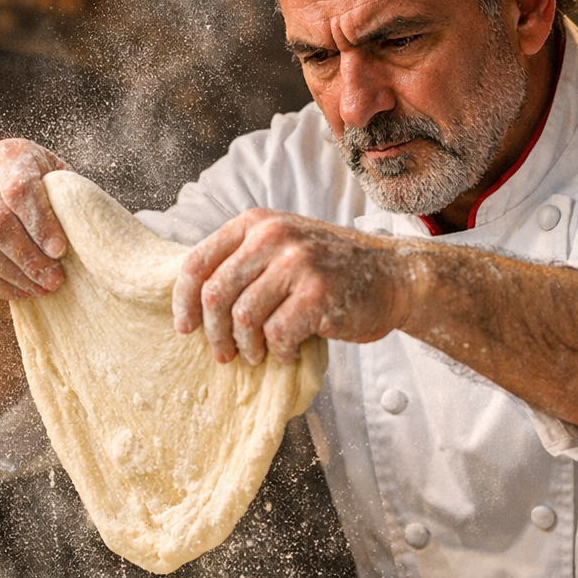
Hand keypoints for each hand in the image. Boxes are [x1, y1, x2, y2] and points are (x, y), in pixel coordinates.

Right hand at [0, 139, 70, 299]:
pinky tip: (22, 292)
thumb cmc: (52, 199)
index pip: (19, 189)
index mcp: (10, 155)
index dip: (41, 224)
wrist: (15, 208)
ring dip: (14, 275)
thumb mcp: (65, 190)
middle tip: (55, 279)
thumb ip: (70, 203)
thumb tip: (83, 232)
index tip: (60, 251)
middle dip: (28, 256)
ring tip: (42, 288)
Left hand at [172, 209, 409, 364]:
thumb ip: (244, 262)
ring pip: (243, 318)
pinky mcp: (317, 293)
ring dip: (247, 347)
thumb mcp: (283, 248)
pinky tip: (289, 352)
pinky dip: (278, 352)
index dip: (183, 302)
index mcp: (256, 223)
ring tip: (259, 354)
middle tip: (224, 354)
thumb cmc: (332, 270)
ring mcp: (297, 262)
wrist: (394, 275)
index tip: (185, 328)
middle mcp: (273, 235)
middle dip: (214, 334)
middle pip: (215, 295)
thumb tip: (193, 303)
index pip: (197, 262)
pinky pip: (277, 334)